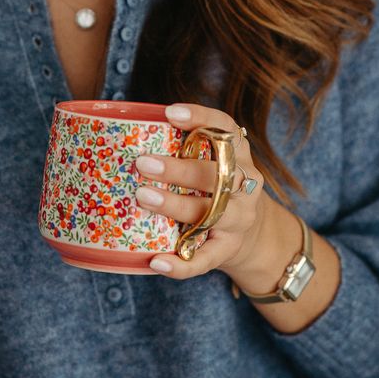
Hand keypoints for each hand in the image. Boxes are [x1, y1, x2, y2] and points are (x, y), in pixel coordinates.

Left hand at [134, 102, 264, 279]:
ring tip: (143, 198)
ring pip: (210, 213)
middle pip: (216, 174)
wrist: (255, 236)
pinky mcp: (228, 250)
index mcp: (239, 155)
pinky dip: (180, 264)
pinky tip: (156, 261)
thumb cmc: (218, 188)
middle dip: (179, 169)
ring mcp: (239, 220)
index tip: (170, 113)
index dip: (201, 118)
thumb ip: (186, 147)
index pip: (226, 129)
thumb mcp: (214, 162)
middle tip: (142, 163)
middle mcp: (245, 185)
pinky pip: (204, 260)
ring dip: (175, 206)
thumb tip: (123, 131)